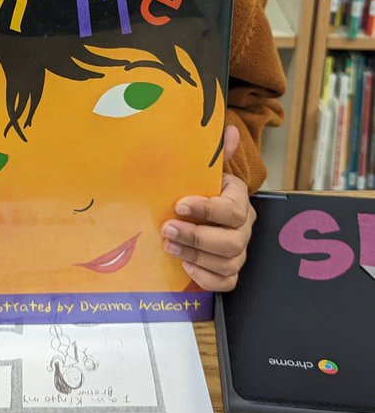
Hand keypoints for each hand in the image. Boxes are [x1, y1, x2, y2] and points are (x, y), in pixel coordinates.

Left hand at [161, 125, 254, 291]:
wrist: (205, 209)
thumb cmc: (202, 187)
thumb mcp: (205, 169)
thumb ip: (215, 152)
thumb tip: (229, 130)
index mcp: (239, 199)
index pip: (232, 210)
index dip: (207, 210)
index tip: (179, 205)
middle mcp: (244, 227)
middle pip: (232, 241)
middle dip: (197, 237)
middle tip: (167, 229)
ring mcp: (239, 251)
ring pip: (229, 262)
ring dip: (196, 256)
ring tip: (169, 246)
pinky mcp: (229, 270)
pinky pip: (228, 283)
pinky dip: (207, 278)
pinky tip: (186, 267)